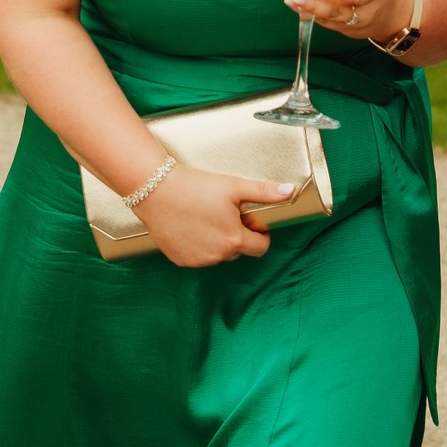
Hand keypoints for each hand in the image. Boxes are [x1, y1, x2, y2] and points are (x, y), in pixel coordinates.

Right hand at [136, 166, 294, 269]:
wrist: (156, 190)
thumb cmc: (195, 186)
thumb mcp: (234, 186)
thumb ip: (265, 192)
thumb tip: (290, 191)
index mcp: (234, 240)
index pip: (261, 247)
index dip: (258, 230)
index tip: (247, 217)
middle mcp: (217, 256)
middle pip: (239, 249)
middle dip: (237, 233)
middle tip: (223, 210)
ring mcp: (198, 260)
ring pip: (219, 254)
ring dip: (218, 239)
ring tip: (205, 216)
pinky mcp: (181, 260)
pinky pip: (199, 256)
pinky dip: (199, 244)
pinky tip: (191, 225)